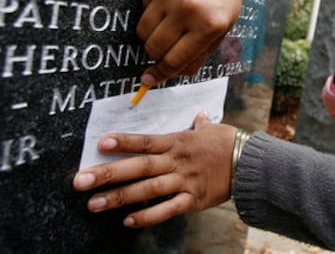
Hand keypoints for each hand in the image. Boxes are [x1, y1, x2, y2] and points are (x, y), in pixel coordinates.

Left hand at [72, 112, 236, 227]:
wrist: (251, 163)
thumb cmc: (229, 143)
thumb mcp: (213, 129)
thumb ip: (201, 124)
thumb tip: (201, 115)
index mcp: (178, 142)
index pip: (146, 141)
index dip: (123, 142)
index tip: (100, 143)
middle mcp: (176, 161)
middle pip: (139, 167)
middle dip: (108, 173)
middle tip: (80, 180)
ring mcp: (184, 181)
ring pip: (147, 190)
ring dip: (119, 198)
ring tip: (94, 204)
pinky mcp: (193, 199)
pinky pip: (167, 209)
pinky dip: (148, 216)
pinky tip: (128, 221)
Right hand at [138, 0, 250, 84]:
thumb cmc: (222, 1)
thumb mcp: (220, 32)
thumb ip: (195, 57)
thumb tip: (161, 76)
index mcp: (209, 25)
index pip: (174, 61)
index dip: (160, 73)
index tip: (150, 79)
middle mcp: (189, 8)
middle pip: (154, 48)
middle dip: (156, 54)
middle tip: (166, 47)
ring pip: (143, 31)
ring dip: (151, 35)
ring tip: (168, 26)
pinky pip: (142, 9)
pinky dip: (151, 13)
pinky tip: (169, 4)